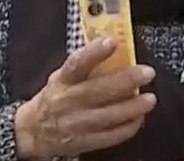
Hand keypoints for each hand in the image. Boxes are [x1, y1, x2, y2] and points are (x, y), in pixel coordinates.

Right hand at [14, 38, 157, 158]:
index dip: (94, 53)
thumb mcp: (64, 77)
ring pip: (106, 116)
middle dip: (125, 81)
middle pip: (97, 91)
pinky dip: (127, 128)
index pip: (76, 64)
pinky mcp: (82, 142)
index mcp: (63, 80)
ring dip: (131, 108)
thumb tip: (119, 45)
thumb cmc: (58, 96)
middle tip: (147, 73)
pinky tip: (140, 118)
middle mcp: (67, 101)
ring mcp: (74, 124)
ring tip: (150, 99)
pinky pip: (108, 137)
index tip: (112, 42)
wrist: (34, 131)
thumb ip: (88, 65)